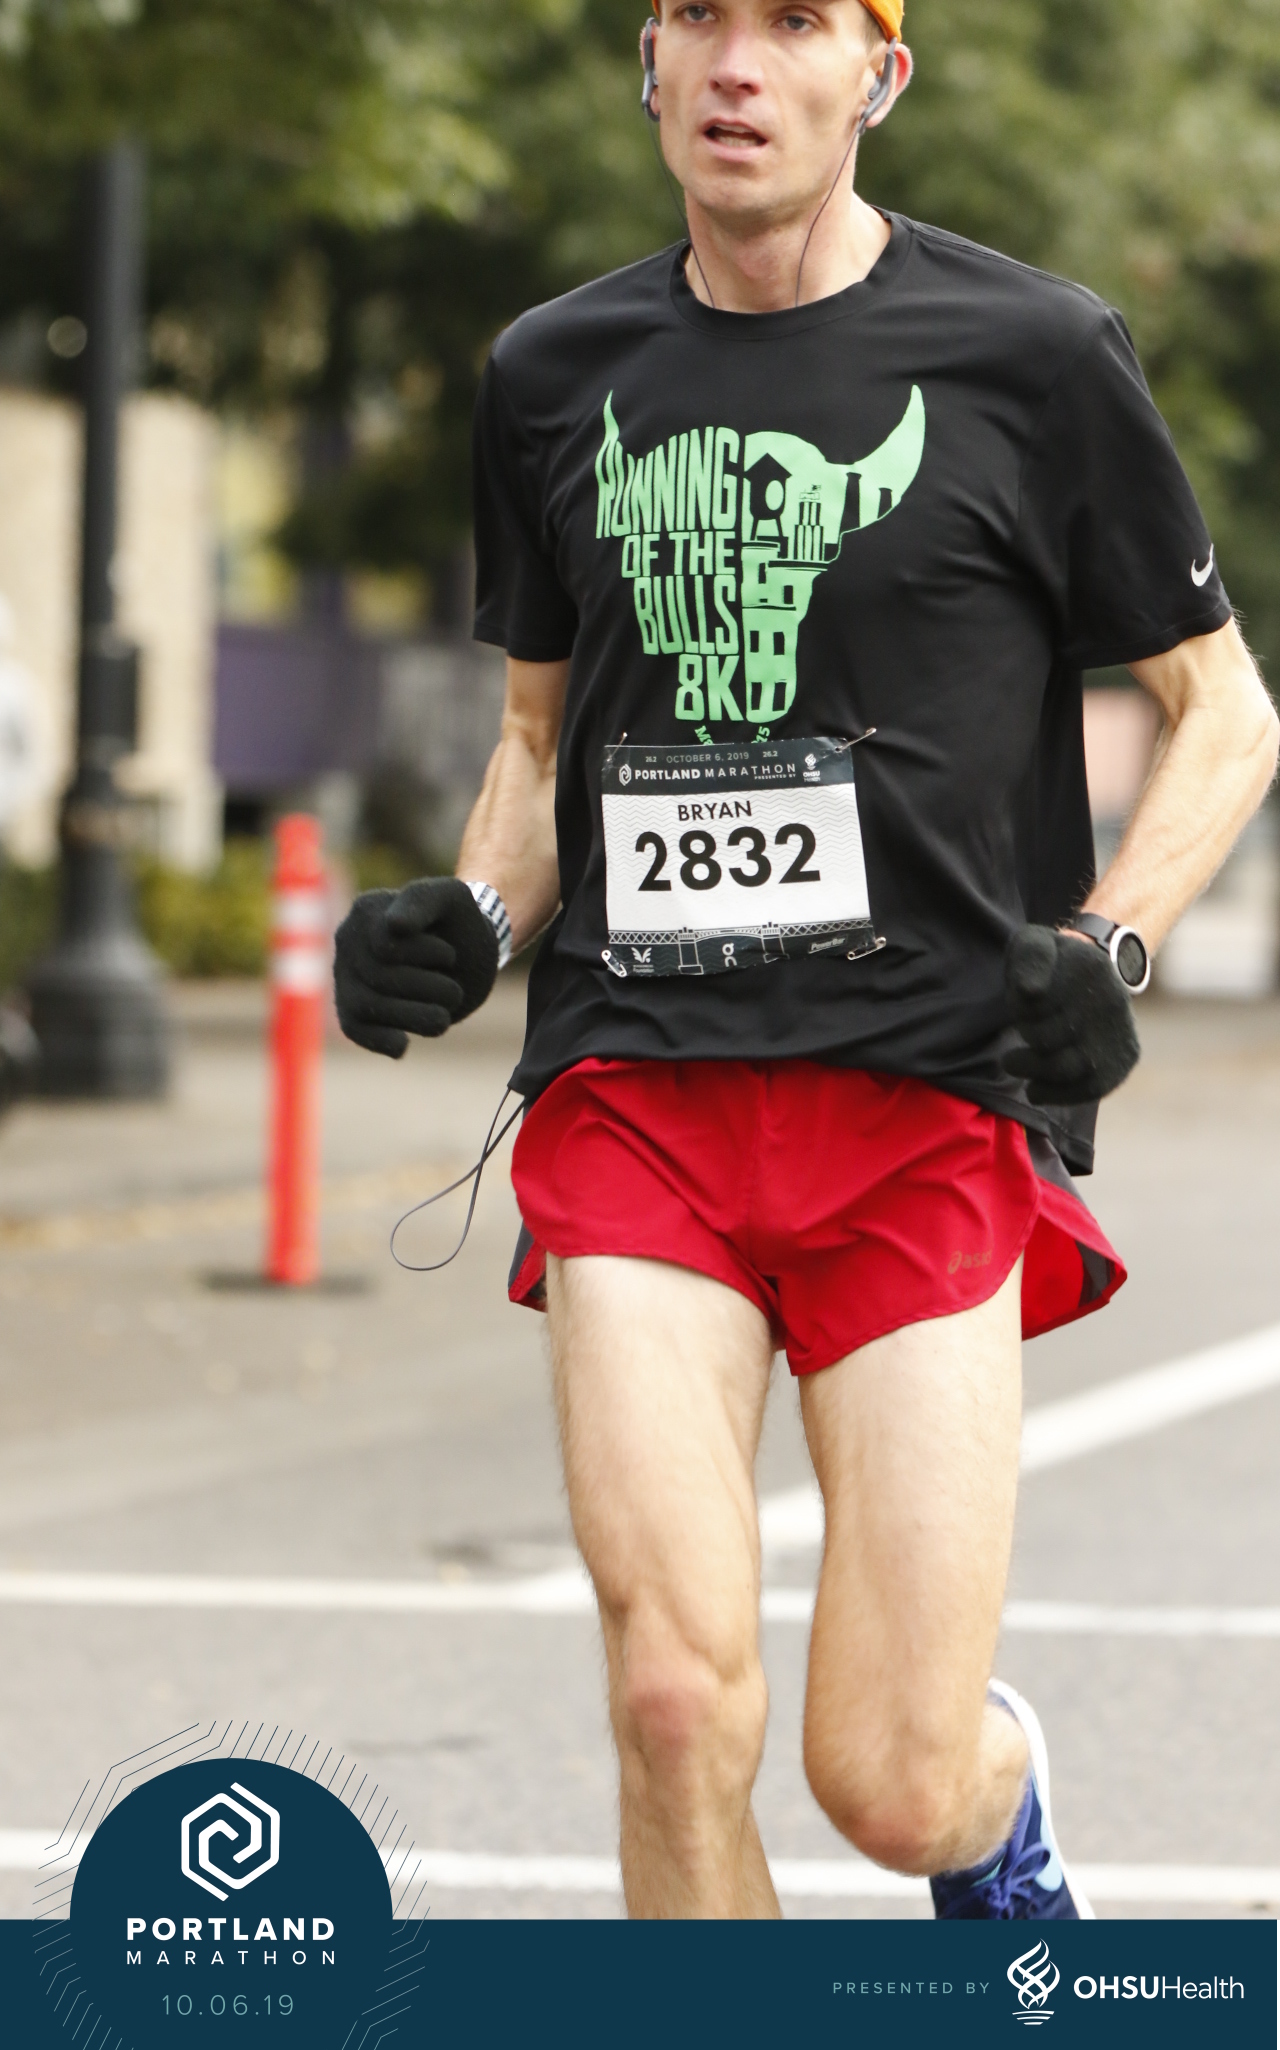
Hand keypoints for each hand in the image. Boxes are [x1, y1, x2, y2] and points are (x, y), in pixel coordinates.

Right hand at [334, 877, 498, 1057]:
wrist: (466, 953)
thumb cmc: (457, 922)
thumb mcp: (451, 898)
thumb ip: (422, 901)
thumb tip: (394, 926)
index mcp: (367, 910)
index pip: (387, 945)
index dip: (426, 956)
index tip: (449, 956)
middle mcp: (349, 941)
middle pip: (378, 977)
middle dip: (427, 989)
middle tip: (454, 992)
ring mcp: (347, 976)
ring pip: (365, 1005)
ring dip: (414, 1017)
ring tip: (443, 1018)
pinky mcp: (354, 1008)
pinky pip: (354, 1029)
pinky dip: (380, 1040)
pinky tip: (403, 1045)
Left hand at [1004, 924, 1139, 1104]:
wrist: (1092, 978)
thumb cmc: (1053, 963)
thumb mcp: (1035, 944)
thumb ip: (1030, 959)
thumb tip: (1030, 992)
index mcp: (1091, 968)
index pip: (1036, 1004)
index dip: (1020, 1009)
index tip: (1021, 1001)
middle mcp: (1113, 1000)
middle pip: (1050, 1039)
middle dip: (1025, 1042)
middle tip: (1011, 1048)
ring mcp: (1121, 1032)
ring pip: (1070, 1069)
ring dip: (1034, 1073)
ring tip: (1015, 1065)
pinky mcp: (1124, 1059)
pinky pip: (1092, 1088)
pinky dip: (1058, 1094)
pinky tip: (1036, 1089)